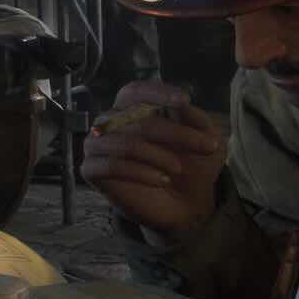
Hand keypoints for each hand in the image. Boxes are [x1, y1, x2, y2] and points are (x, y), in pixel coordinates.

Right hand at [81, 82, 226, 240]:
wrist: (184, 206)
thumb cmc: (192, 167)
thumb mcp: (206, 140)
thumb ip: (197, 120)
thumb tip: (184, 105)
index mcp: (132, 110)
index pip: (134, 91)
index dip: (156, 93)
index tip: (184, 101)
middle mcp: (110, 123)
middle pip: (138, 119)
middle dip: (176, 133)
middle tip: (206, 147)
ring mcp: (97, 145)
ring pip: (126, 143)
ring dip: (158, 156)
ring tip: (177, 169)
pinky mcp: (91, 170)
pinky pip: (111, 165)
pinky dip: (141, 172)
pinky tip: (162, 180)